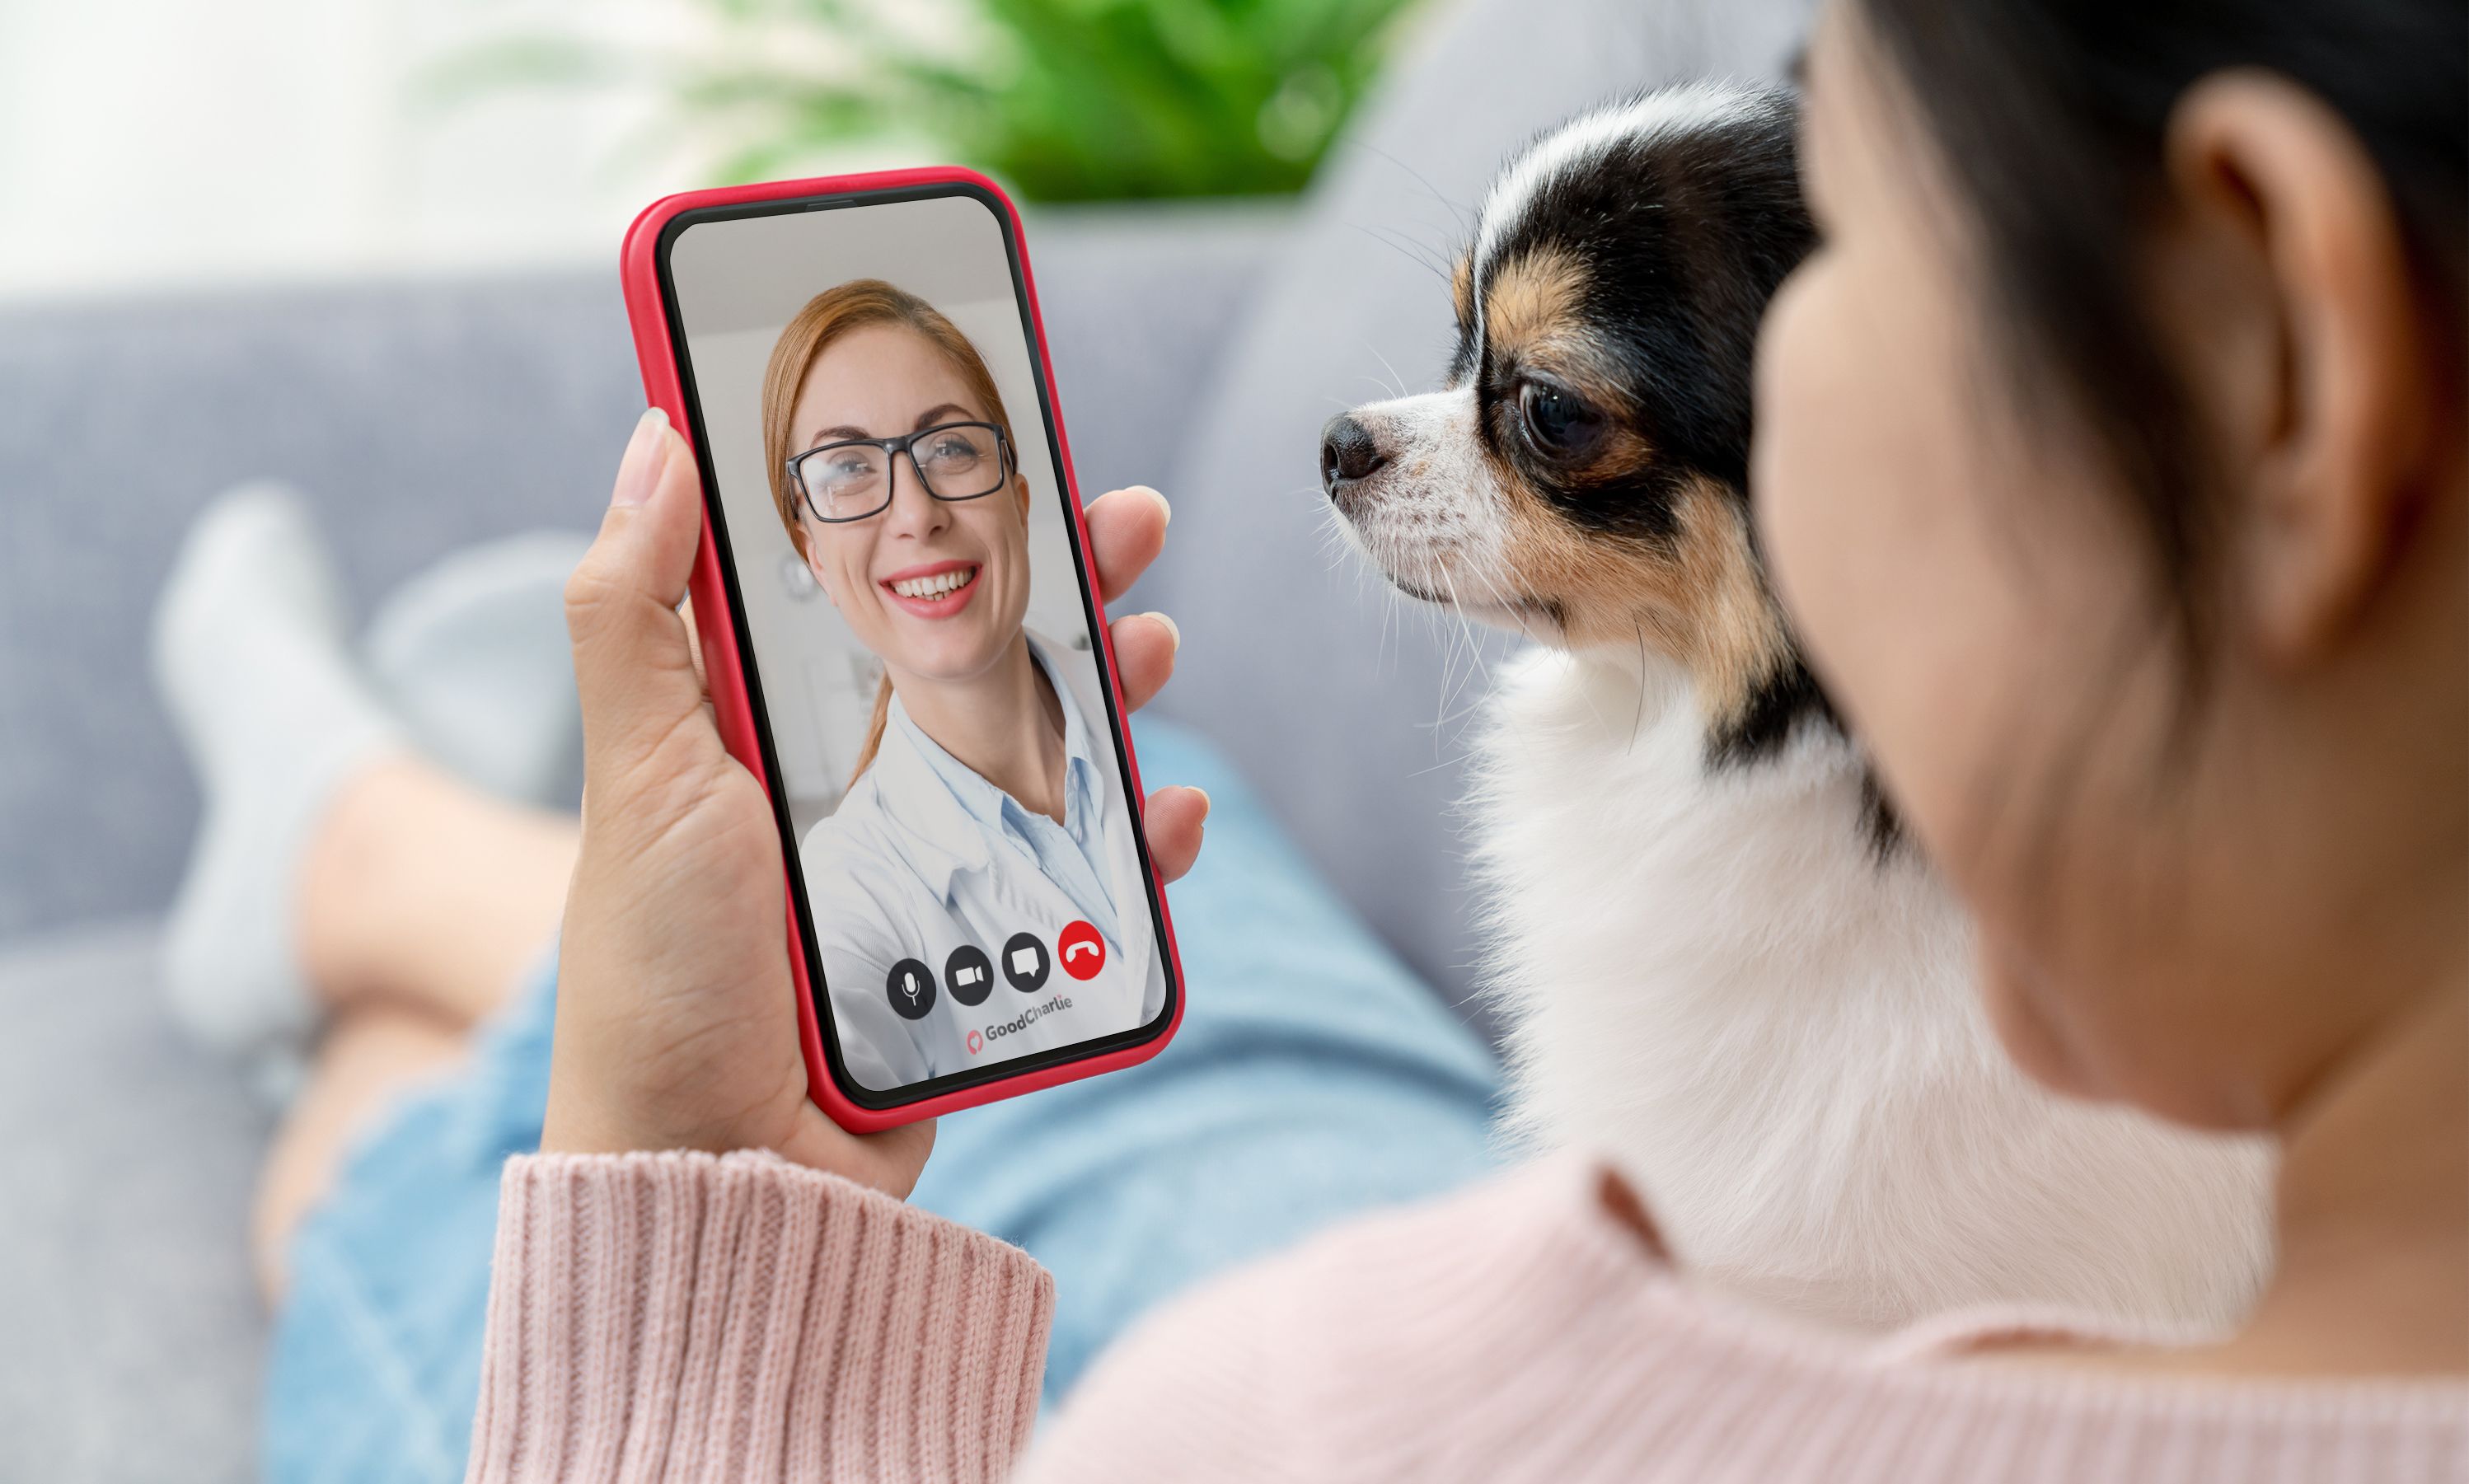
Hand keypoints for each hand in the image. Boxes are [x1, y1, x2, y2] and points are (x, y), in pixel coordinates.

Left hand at [541, 408, 1206, 1192]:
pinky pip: (1084, 878)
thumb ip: (637, 609)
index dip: (928, 501)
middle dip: (1059, 575)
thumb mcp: (637, 774)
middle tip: (1126, 517)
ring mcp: (929, 866)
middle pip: (976, 648)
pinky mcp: (986, 952)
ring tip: (1155, 646)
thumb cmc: (658, 977)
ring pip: (1044, 748)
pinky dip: (1138, 839)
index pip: (860, 580)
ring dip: (1115, 687)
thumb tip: (654, 437)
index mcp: (769, 723)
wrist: (718, 1173)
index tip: (992, 427)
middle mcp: (854, 780)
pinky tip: (1167, 812)